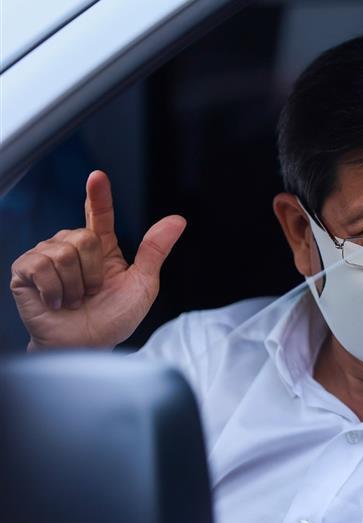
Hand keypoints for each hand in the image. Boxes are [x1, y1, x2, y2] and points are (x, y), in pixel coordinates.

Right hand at [9, 171, 185, 349]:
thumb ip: (155, 250)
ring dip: (76, 285)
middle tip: (92, 293)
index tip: (98, 177)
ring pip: (63, 252)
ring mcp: (45, 257)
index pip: (100, 215)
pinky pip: (41, 266)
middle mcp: (71, 247)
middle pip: (83, 237)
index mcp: (101, 248)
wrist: (87, 345)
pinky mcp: (25, 272)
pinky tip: (57, 302)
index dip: (98, 195)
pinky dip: (55, 290)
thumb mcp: (143, 285)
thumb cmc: (113, 318)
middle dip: (93, 272)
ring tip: (75, 299)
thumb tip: (177, 220)